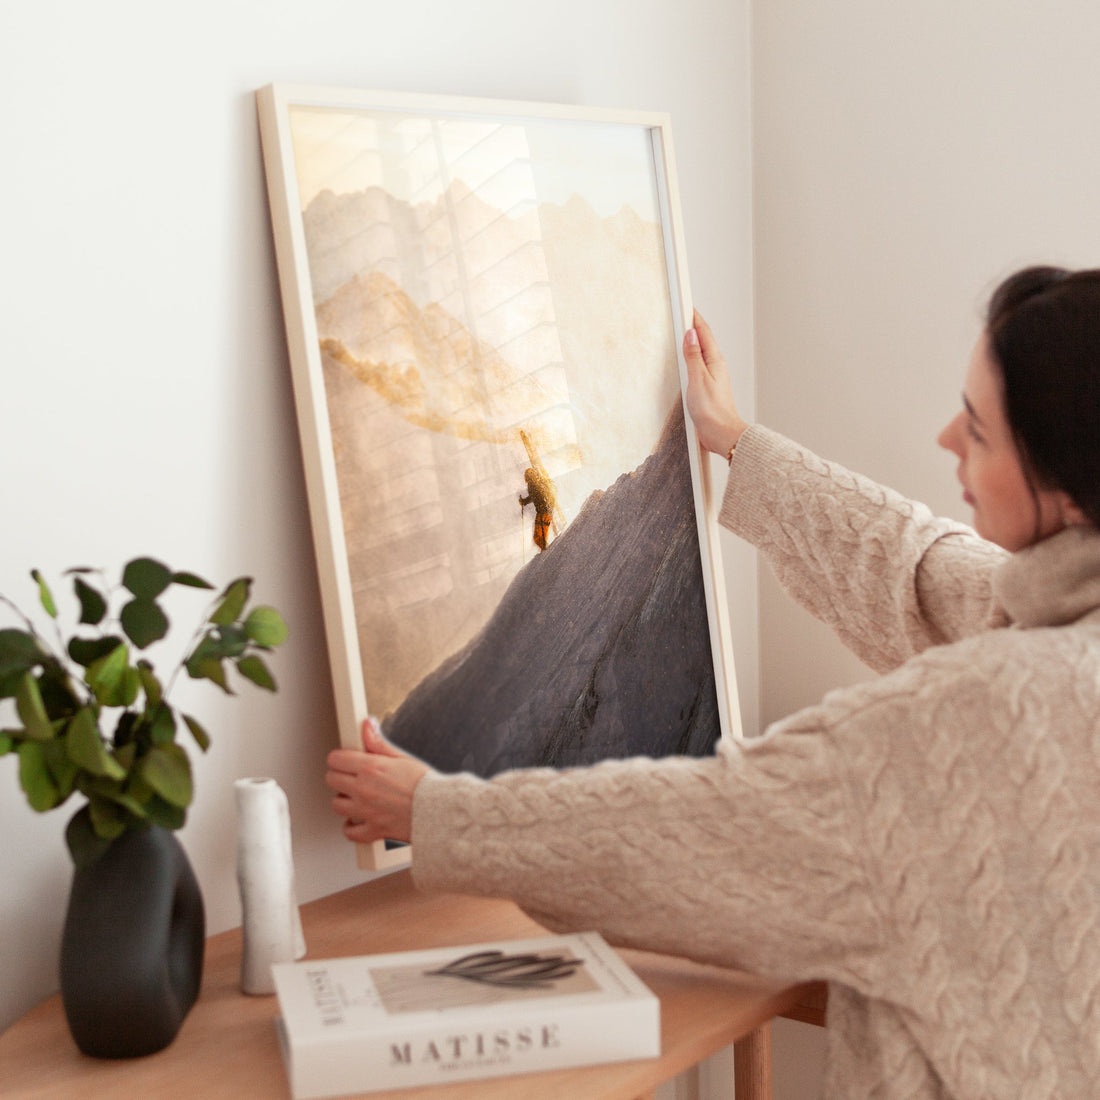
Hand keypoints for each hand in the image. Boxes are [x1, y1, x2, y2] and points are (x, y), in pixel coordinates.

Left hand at [325, 718, 430, 844]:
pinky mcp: (372, 829)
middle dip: (339, 776)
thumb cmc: (425, 785)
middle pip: (331, 780)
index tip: (345, 760)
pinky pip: (350, 832)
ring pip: (336, 805)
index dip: (339, 758)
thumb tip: (367, 725)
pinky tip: (357, 820)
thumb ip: (378, 743)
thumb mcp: (401, 758)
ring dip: (344, 800)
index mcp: (371, 768)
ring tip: (356, 797)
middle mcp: (364, 789)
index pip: (336, 759)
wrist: (440, 811)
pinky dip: (351, 827)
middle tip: (350, 777)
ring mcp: (366, 811)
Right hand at [683, 309, 748, 456]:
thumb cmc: (712, 411)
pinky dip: (691, 357)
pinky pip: (698, 365)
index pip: (703, 332)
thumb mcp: (698, 380)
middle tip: (683, 312)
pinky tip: (686, 359)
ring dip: (692, 340)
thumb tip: (690, 334)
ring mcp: (712, 376)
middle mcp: (715, 366)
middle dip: (693, 325)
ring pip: (701, 352)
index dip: (694, 317)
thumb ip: (693, 356)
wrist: (722, 434)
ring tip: (683, 330)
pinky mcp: (707, 387)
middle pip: (703, 339)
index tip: (686, 304)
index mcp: (715, 361)